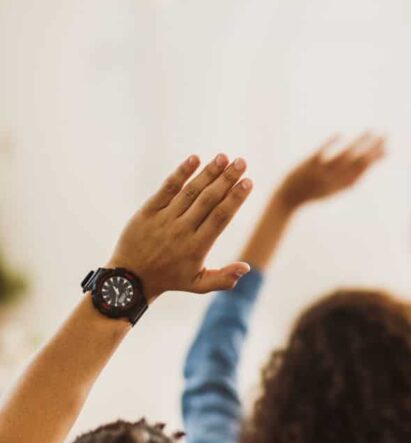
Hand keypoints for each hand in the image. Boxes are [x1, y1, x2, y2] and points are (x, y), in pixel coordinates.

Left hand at [109, 154, 254, 299]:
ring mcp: (163, 219)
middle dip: (227, 179)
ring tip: (224, 157)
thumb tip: (247, 267)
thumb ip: (224, 278)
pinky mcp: (147, 212)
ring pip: (190, 191)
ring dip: (208, 173)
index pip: (220, 217)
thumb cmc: (170, 279)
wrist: (130, 279)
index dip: (235, 198)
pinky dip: (180, 173)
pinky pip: (166, 189)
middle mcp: (181, 230)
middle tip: (241, 162)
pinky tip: (194, 159)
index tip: (248, 182)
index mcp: (197, 247)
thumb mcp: (198, 285)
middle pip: (208, 200)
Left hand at [275, 133, 385, 208]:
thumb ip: (348, 179)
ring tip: (370, 131)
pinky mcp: (308, 166)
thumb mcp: (333, 189)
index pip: (363, 171)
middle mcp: (335, 180)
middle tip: (385, 135)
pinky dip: (330, 145)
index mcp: (342, 186)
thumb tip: (363, 166)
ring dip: (359, 143)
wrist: (288, 200)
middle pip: (359, 163)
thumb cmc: (313, 192)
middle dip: (373, 149)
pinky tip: (340, 134)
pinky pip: (321, 155)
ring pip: (344, 157)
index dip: (376, 160)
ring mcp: (322, 173)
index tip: (387, 149)